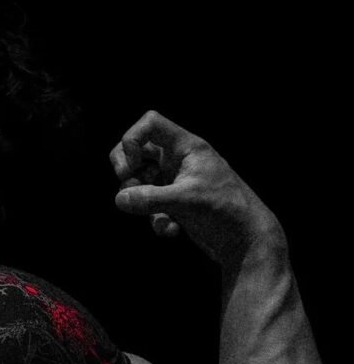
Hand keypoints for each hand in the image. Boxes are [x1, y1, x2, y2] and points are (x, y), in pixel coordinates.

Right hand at [110, 110, 283, 265]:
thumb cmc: (225, 210)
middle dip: (126, 169)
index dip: (132, 140)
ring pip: (139, 181)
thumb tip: (120, 199)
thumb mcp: (186, 201)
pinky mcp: (174, 203)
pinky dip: (155, 219)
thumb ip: (151, 198)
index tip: (132, 167)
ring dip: (140, 201)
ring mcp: (175, 181)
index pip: (150, 124)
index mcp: (186, 147)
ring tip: (158, 217)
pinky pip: (150, 204)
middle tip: (126, 183)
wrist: (244, 239)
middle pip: (137, 149)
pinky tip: (172, 230)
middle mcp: (178, 160)